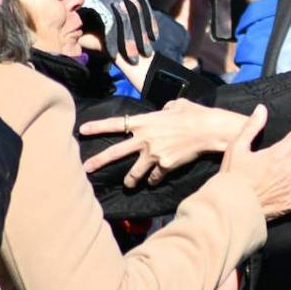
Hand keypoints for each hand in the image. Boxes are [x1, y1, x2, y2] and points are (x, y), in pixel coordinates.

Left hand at [79, 99, 247, 186]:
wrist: (208, 130)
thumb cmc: (194, 114)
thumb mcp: (176, 105)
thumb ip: (165, 109)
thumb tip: (164, 111)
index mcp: (144, 121)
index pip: (116, 123)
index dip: (97, 126)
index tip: (82, 130)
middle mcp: (145, 138)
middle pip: (115, 152)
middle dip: (98, 161)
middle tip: (85, 169)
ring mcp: (153, 154)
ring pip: (134, 173)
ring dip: (130, 180)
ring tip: (128, 184)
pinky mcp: (164, 166)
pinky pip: (155, 177)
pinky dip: (155, 179)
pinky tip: (157, 179)